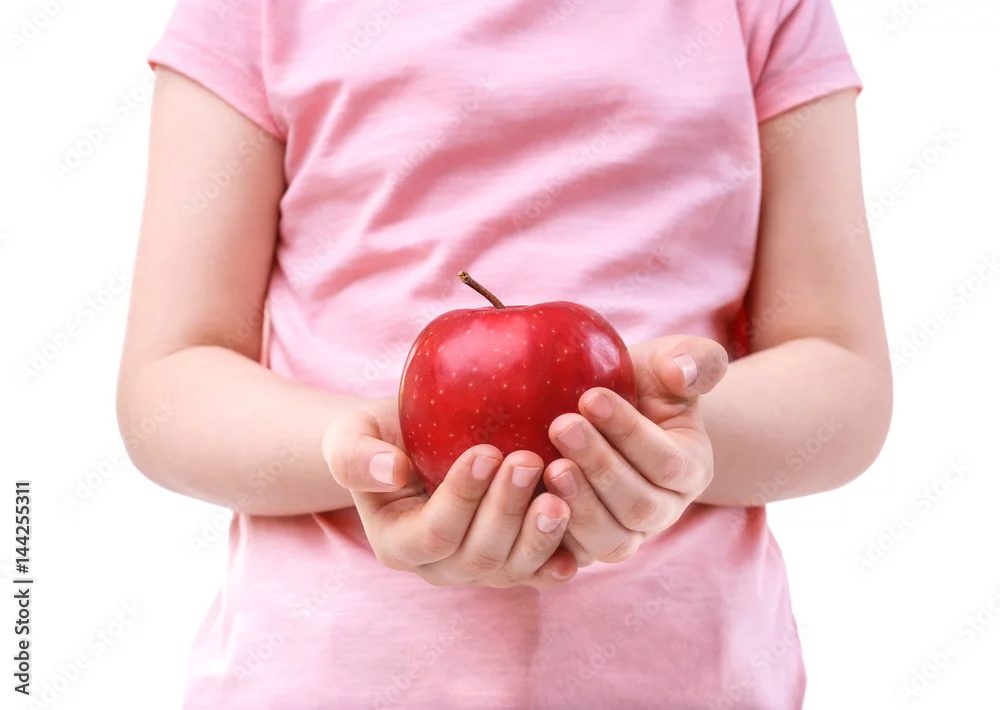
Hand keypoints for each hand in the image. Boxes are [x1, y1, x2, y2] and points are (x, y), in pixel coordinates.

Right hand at [323, 410, 577, 587]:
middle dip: (506, 510)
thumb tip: (391, 470)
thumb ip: (357, 456)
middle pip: (479, 554)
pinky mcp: (517, 561)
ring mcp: (482, 569)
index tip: (486, 451)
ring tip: (560, 495)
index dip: (461, 498)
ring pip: (515, 568)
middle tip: (530, 460)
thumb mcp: (351, 436)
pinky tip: (580, 534)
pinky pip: (541, 569)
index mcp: (399, 543)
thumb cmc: (383, 436)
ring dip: (540, 535)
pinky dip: (561, 555)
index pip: (433, 532)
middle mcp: (441, 567)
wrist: (415, 445)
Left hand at [543, 336, 728, 564]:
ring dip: (579, 505)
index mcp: (690, 470)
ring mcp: (625, 534)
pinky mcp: (586, 547)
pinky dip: (552, 535)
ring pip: (610, 540)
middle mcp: (663, 511)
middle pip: (639, 507)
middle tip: (560, 427)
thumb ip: (691, 359)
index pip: (667, 462)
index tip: (590, 397)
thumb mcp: (666, 363)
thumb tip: (683, 369)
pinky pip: (574, 557)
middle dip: (600, 467)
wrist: (600, 415)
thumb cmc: (637, 384)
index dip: (630, 433)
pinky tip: (526, 501)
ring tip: (548, 466)